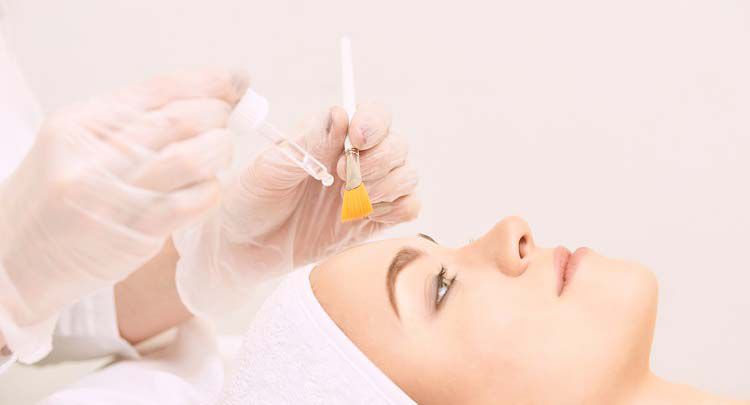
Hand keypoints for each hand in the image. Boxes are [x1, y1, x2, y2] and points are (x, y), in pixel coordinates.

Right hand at [0, 69, 247, 349]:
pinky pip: (190, 202)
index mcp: (80, 124)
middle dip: (218, 117)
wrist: (13, 264)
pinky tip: (208, 190)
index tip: (236, 81)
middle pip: (179, 120)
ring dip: (219, 152)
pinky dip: (210, 191)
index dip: (207, 82)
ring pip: (190, 158)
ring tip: (219, 154)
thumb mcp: (76, 147)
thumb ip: (131, 125)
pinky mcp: (131, 234)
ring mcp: (111, 196)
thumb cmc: (54, 202)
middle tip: (229, 123)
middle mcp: (92, 155)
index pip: (158, 89)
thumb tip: (204, 102)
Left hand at [174, 103, 419, 317]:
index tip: (357, 138)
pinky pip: (408, 208)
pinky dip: (399, 208)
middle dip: (379, 159)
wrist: (243, 250)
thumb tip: (339, 115)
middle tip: (343, 176)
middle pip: (397, 144)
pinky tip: (366, 214)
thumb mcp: (270, 168)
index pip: (374, 116)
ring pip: (408, 174)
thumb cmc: (250, 201)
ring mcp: (366, 192)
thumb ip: (308, 143)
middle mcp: (355, 160)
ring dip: (389, 184)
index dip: (375, 123)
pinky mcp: (371, 222)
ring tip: (351, 198)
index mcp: (331, 138)